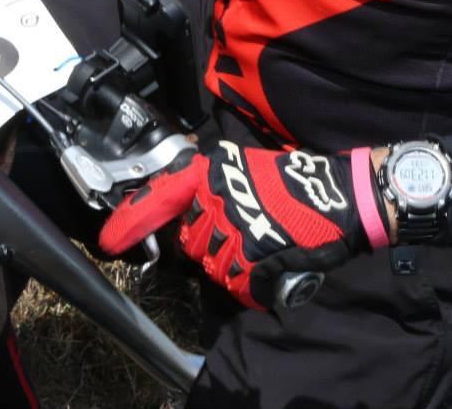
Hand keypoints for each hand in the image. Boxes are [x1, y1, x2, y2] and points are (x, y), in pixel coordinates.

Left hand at [97, 140, 384, 309]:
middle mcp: (217, 200)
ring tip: (264, 248)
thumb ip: (213, 184)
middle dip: (209, 245)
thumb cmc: (297, 182)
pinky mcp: (256, 260)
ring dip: (233, 265)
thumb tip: (184, 208)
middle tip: (243, 234)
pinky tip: (272, 268)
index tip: (108, 241)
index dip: (131, 221)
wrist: (342, 196)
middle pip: (190, 242)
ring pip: (213, 266)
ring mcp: (236, 231)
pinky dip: (252, 284)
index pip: (161, 196)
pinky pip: (238, 284)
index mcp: (212, 173)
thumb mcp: (248, 168)